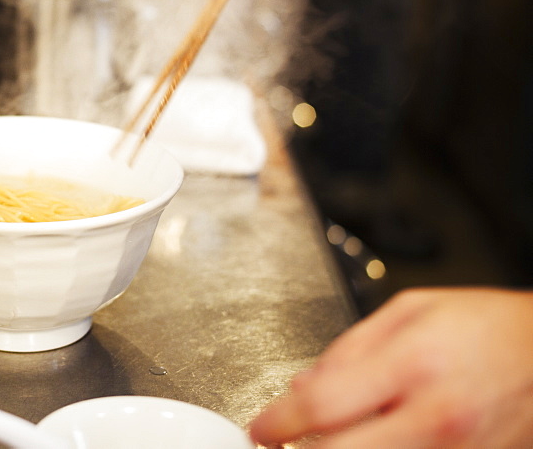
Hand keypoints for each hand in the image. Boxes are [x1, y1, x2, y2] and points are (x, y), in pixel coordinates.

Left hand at [249, 287, 532, 447]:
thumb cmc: (486, 327)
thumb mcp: (408, 311)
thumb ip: (347, 349)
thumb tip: (301, 385)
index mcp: (413, 365)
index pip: (323, 406)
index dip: (278, 422)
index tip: (261, 428)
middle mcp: (436, 418)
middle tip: (285, 441)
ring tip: (332, 434)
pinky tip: (372, 439)